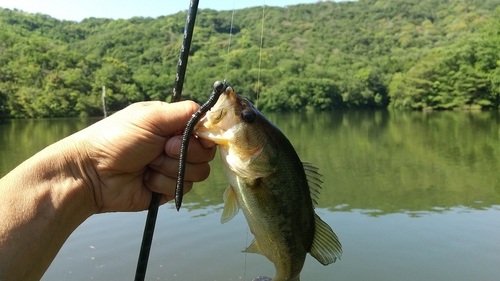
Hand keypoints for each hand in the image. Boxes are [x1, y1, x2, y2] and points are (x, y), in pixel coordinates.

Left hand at [77, 101, 215, 212]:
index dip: (203, 136)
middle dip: (184, 153)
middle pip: (206, 154)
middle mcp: (176, 145)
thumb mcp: (152, 116)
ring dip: (171, 169)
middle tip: (161, 148)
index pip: (206, 129)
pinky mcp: (167, 189)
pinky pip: (184, 189)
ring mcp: (172, 168)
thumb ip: (186, 112)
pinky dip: (163, 183)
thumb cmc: (117, 138)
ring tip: (148, 165)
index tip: (183, 136)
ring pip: (198, 173)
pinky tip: (145, 179)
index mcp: (173, 124)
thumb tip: (212, 113)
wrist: (92, 174)